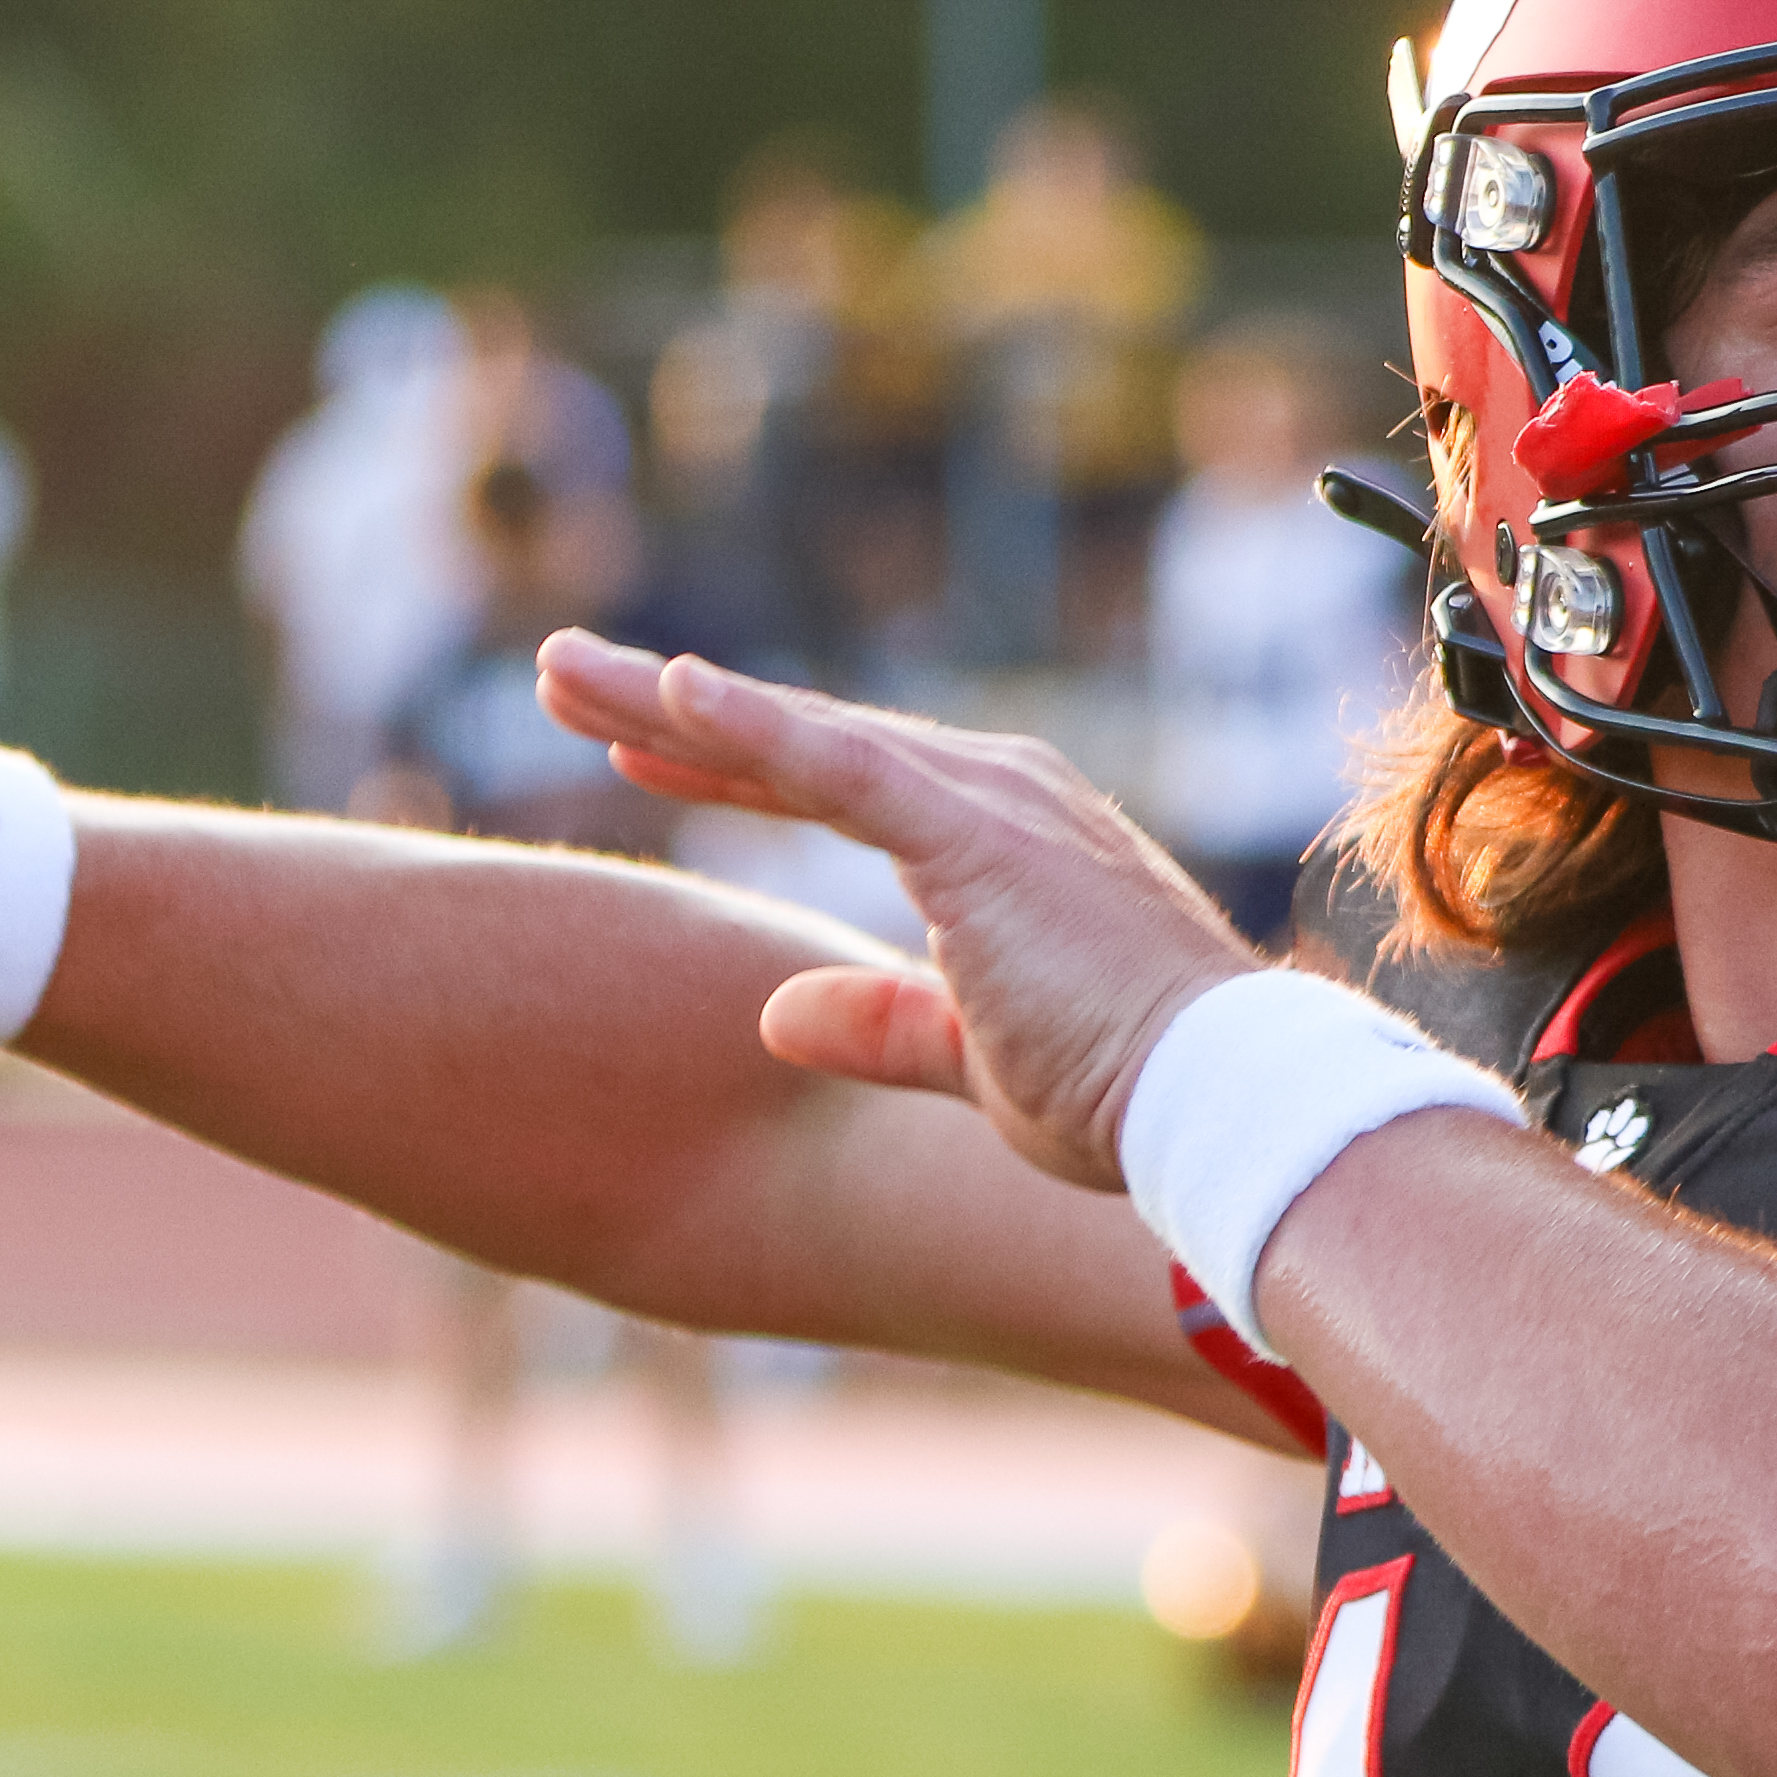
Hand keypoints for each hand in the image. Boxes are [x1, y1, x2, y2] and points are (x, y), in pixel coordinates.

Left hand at [535, 637, 1253, 1188]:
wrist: (1219, 1102)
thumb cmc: (1124, 1091)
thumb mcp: (975, 1061)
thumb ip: (881, 1027)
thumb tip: (775, 1014)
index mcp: (994, 842)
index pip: (832, 783)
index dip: (728, 760)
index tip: (630, 744)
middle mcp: (993, 793)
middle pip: (799, 743)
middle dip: (668, 711)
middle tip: (557, 678)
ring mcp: (987, 803)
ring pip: (800, 739)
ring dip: (671, 703)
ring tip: (561, 674)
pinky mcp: (976, 834)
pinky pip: (839, 768)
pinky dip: (749, 728)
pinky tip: (664, 692)